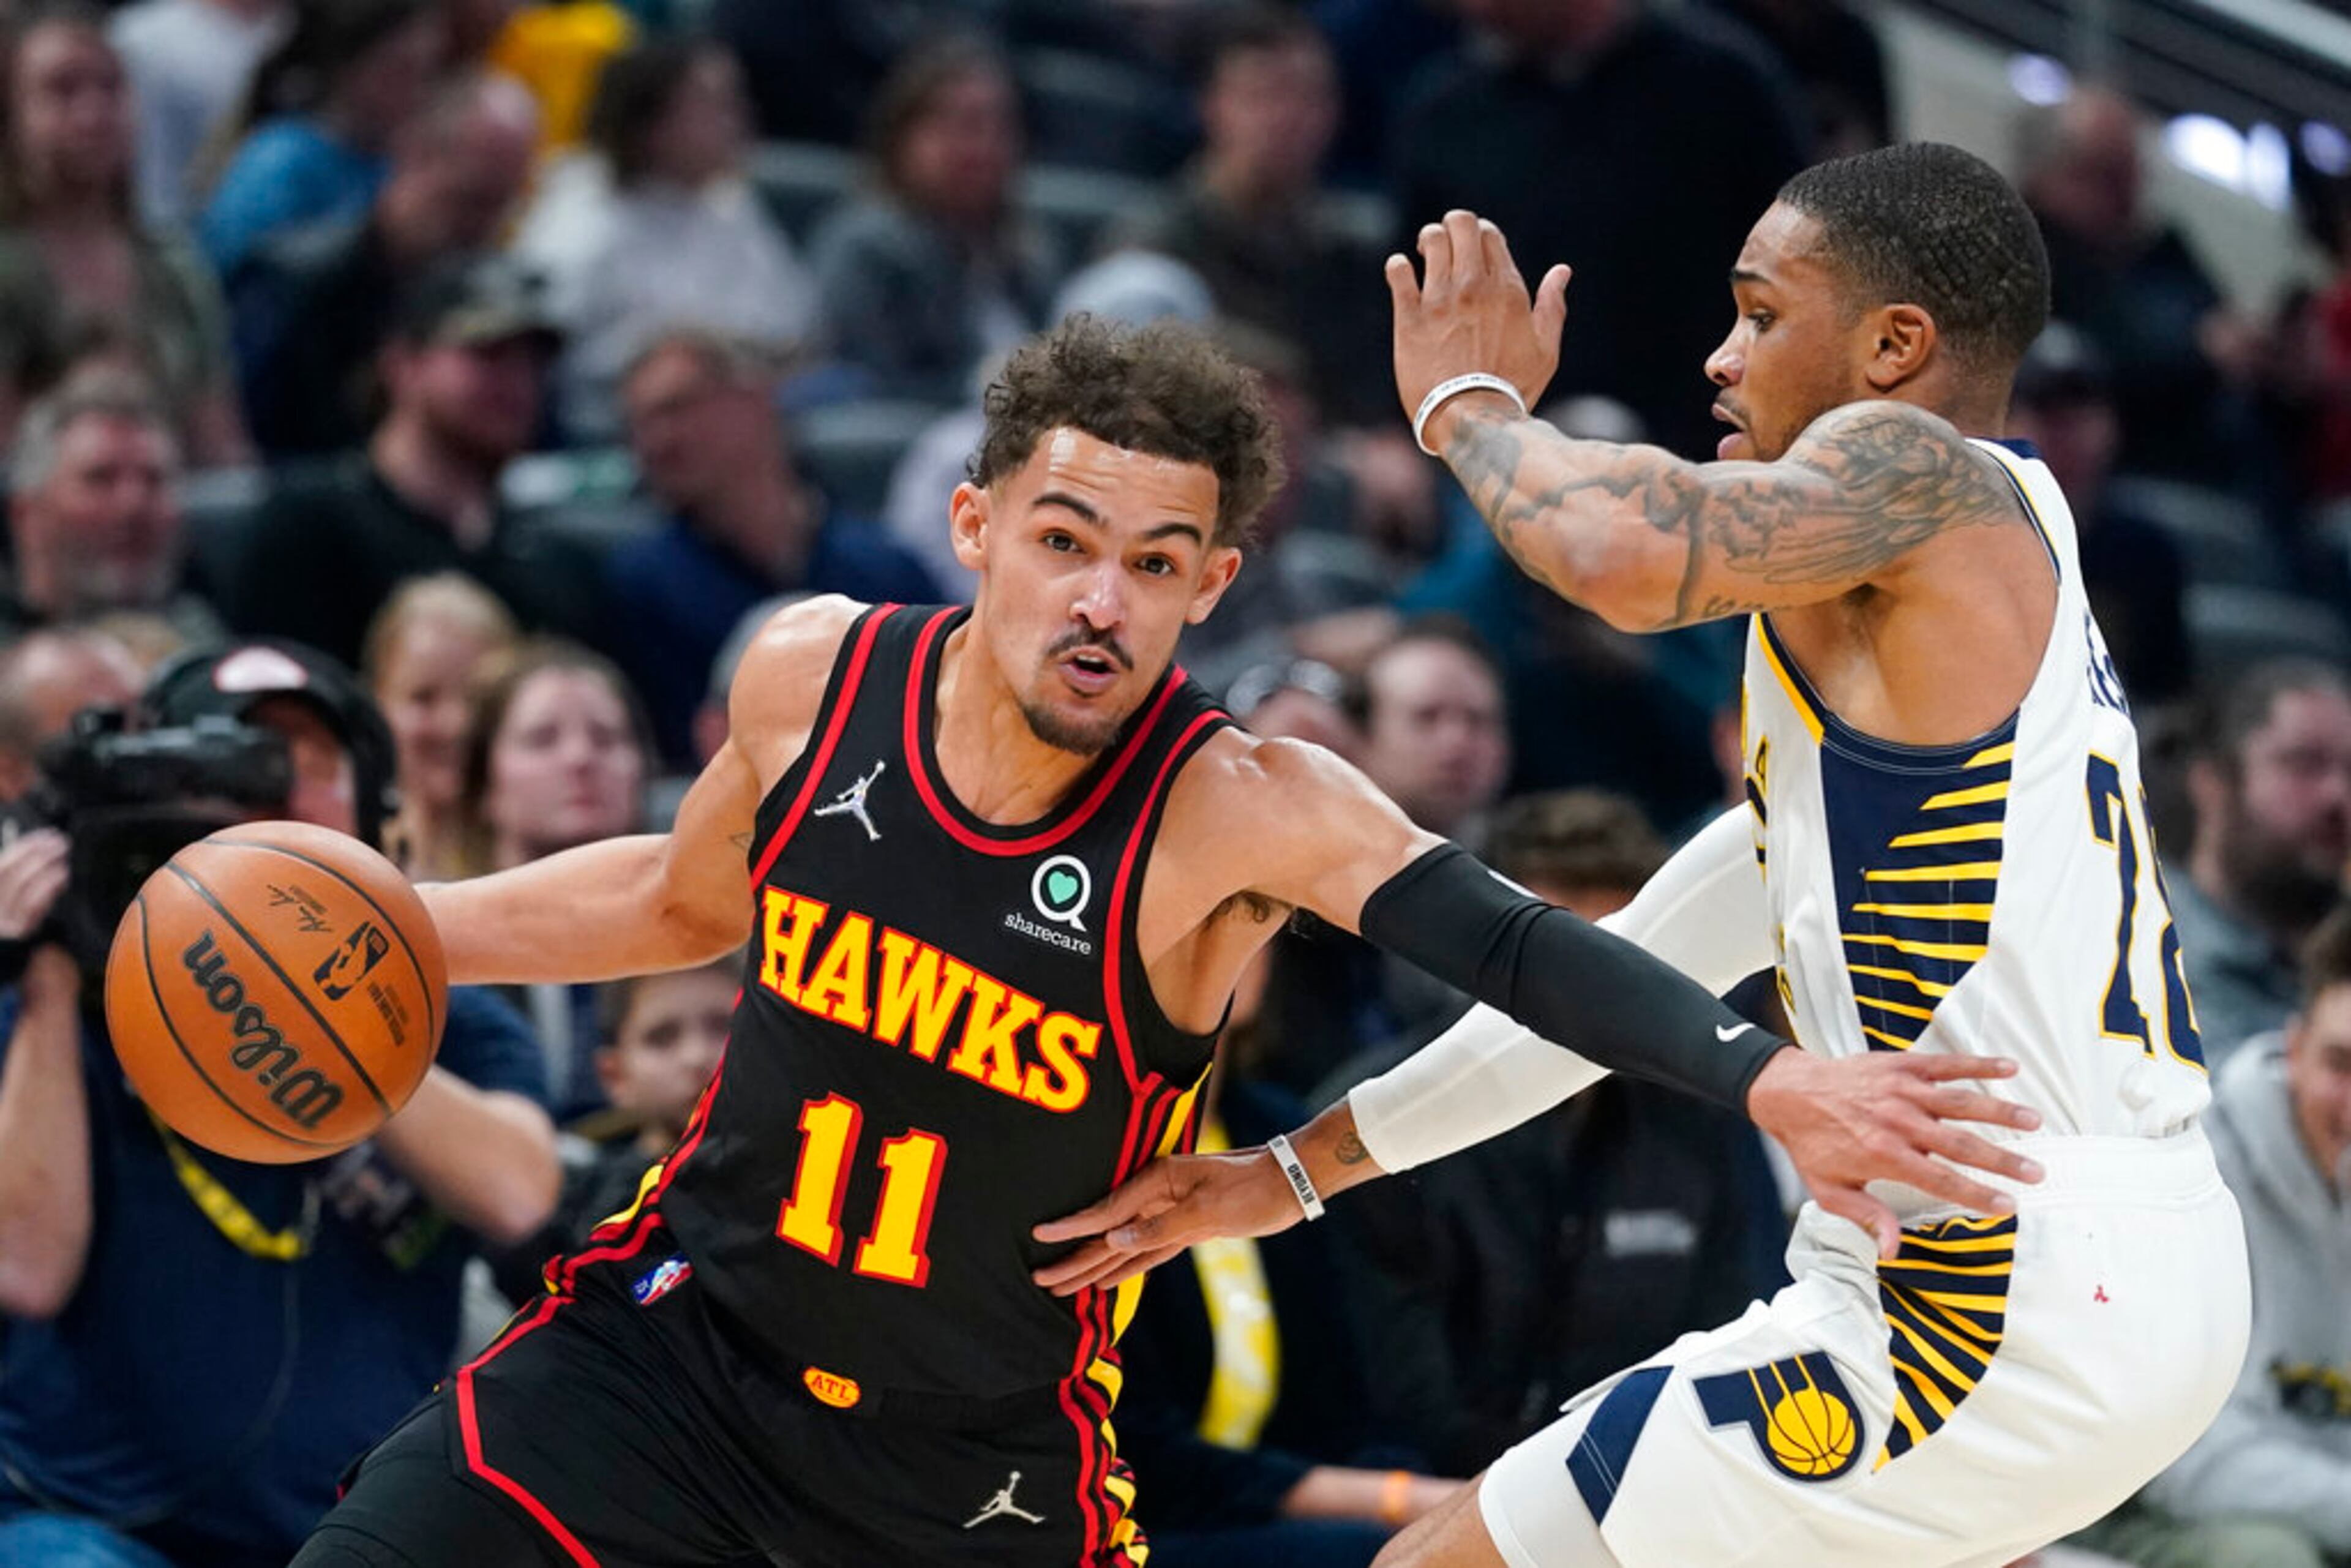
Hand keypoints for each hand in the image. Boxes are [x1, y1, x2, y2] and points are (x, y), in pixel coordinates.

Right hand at [0, 829, 68, 941]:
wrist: (3, 953)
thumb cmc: (9, 915)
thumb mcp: (10, 894)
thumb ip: (19, 872)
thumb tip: (39, 848)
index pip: (3, 863)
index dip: (24, 846)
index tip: (45, 835)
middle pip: (10, 871)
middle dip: (36, 853)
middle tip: (60, 842)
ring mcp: (3, 917)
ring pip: (21, 887)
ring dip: (44, 868)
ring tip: (62, 857)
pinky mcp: (18, 931)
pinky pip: (34, 907)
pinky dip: (49, 888)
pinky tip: (62, 877)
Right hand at [1031, 1146, 1298, 1297]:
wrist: (1288, 1183)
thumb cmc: (1252, 1189)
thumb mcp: (1207, 1210)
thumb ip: (1158, 1228)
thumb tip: (1112, 1243)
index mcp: (1157, 1182)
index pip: (1105, 1212)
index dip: (1071, 1228)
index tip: (1040, 1238)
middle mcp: (1156, 1197)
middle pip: (1106, 1234)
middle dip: (1073, 1258)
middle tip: (1040, 1280)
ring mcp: (1168, 1214)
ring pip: (1121, 1248)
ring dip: (1092, 1267)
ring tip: (1061, 1286)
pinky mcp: (1183, 1229)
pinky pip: (1146, 1253)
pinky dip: (1125, 1268)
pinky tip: (1103, 1281)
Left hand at [1387, 209, 1570, 443]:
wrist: (1470, 418)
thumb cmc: (1511, 389)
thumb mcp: (1545, 351)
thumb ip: (1552, 307)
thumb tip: (1562, 271)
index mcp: (1507, 289)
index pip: (1490, 234)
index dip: (1481, 234)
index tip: (1475, 250)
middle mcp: (1473, 286)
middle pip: (1461, 224)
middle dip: (1454, 226)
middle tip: (1447, 245)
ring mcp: (1439, 300)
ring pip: (1431, 239)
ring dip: (1428, 240)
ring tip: (1422, 255)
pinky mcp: (1409, 317)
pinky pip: (1398, 271)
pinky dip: (1398, 267)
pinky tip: (1402, 275)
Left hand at [1745, 1046, 2043, 1257]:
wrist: (1788, 1091)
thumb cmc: (1811, 1143)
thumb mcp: (1830, 1190)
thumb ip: (1867, 1217)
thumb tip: (1893, 1251)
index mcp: (1885, 1155)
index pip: (1941, 1180)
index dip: (1976, 1195)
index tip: (2007, 1206)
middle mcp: (1899, 1122)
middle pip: (1961, 1144)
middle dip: (2002, 1160)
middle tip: (2036, 1172)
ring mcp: (1903, 1090)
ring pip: (1961, 1101)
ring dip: (2001, 1110)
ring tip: (2035, 1122)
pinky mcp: (1902, 1065)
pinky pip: (1946, 1064)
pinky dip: (1978, 1064)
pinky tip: (2009, 1068)